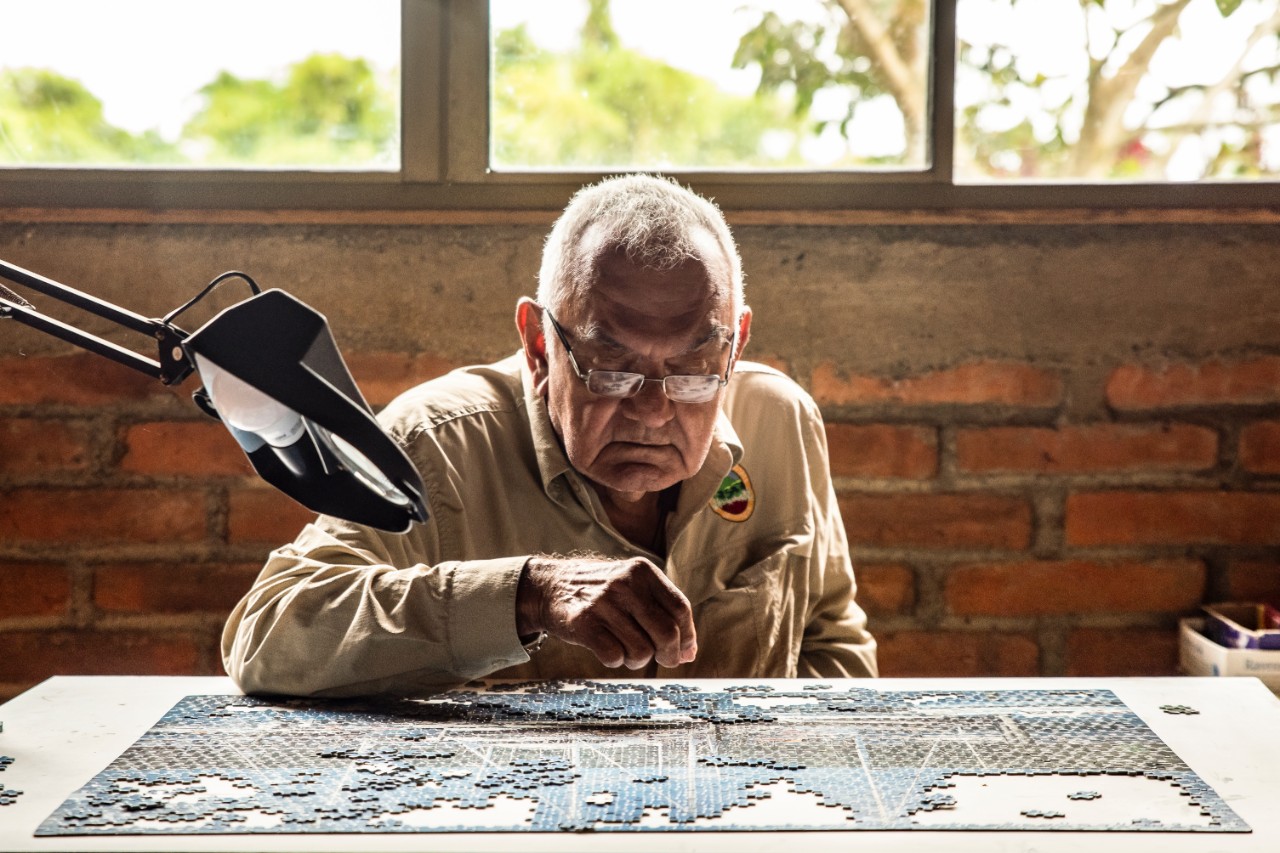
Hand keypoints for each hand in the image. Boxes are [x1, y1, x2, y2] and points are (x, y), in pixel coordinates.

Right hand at [517, 555, 697, 668]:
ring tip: (626, 649)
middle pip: (667, 633)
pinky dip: (616, 661)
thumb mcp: (632, 586)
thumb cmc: (601, 592)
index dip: (688, 636)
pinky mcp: (584, 624)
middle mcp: (625, 583)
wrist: (550, 587)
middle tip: (662, 660)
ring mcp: (603, 603)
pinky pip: (615, 657)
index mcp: (643, 571)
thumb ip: (662, 612)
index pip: (680, 609)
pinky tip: (609, 650)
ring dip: (637, 659)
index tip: (684, 652)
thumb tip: (689, 653)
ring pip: (642, 651)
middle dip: (669, 655)